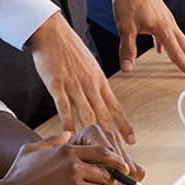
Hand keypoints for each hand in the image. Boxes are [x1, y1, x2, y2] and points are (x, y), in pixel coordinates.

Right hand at [0, 132, 139, 184]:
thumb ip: (53, 141)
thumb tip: (67, 134)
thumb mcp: (32, 150)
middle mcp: (74, 166)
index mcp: (67, 151)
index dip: (116, 160)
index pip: (101, 152)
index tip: (123, 168)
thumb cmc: (17, 177)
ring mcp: (74, 184)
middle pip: (107, 174)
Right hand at [26, 11, 133, 142]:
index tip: (132, 141)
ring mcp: (74, 85)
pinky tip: (70, 133)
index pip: (115, 107)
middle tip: (120, 154)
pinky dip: (67, 120)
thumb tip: (101, 99)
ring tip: (99, 152)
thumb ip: (94, 84)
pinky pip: (63, 105)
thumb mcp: (89, 66)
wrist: (52, 31)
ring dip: (94, 134)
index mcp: (99, 81)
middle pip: (104, 115)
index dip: (123, 126)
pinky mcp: (56, 84)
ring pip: (87, 113)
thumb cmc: (69, 49)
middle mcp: (90, 85)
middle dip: (114, 137)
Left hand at [110, 0, 184, 80]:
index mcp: (163, 28)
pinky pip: (168, 32)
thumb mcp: (125, 27)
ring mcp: (166, 18)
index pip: (177, 53)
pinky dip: (168, 43)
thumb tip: (128, 67)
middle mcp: (169, 23)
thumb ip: (127, 49)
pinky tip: (161, 49)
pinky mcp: (160, 14)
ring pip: (179, 39)